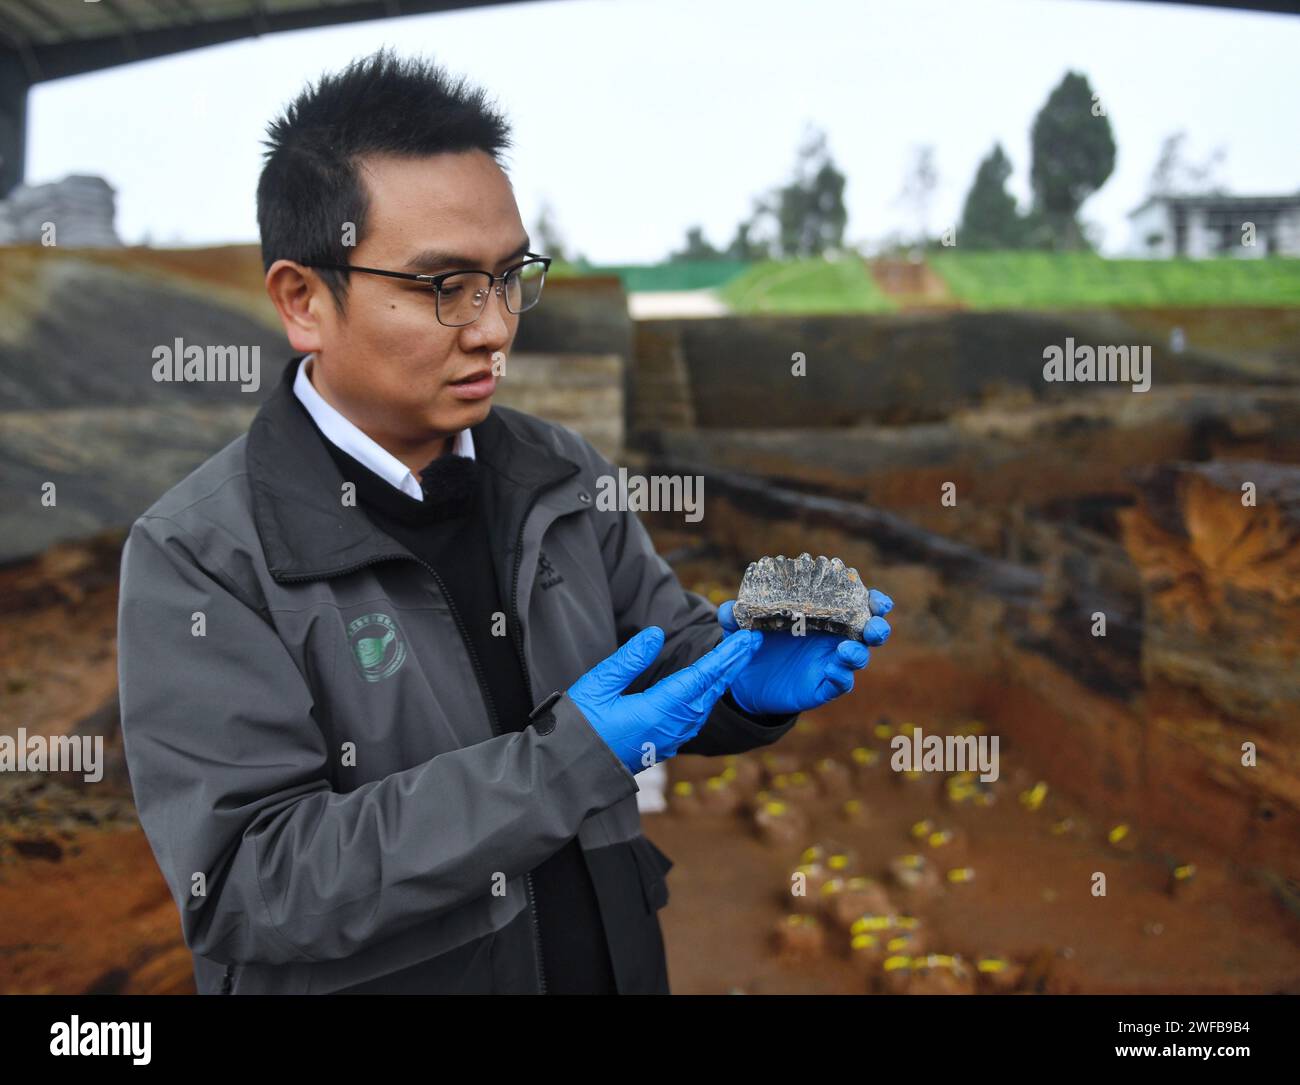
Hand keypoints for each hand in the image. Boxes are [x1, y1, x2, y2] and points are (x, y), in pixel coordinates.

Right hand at [568, 626, 763, 774]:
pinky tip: (707, 689)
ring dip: (721, 681)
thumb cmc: (577, 728)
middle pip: (710, 691)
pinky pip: (693, 719)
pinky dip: (706, 698)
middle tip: (752, 642)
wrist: (566, 773)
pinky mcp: (661, 746)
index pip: (701, 677)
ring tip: (735, 660)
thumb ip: (629, 659)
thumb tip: (657, 634)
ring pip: (704, 706)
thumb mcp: (598, 686)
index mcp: (657, 710)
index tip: (747, 639)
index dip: (726, 657)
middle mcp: (670, 727)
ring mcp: (668, 739)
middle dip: (732, 665)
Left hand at [716, 589, 892, 715]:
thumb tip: (729, 609)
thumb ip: (735, 617)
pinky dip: (842, 676)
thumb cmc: (754, 643)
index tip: (876, 597)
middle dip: (878, 626)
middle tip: (875, 624)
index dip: (873, 600)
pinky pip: (840, 683)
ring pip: (858, 658)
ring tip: (848, 650)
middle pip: (869, 631)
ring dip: (859, 652)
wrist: (747, 682)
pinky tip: (836, 670)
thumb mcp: (741, 628)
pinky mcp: (823, 686)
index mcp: (823, 615)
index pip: (856, 604)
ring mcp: (830, 662)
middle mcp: (834, 638)